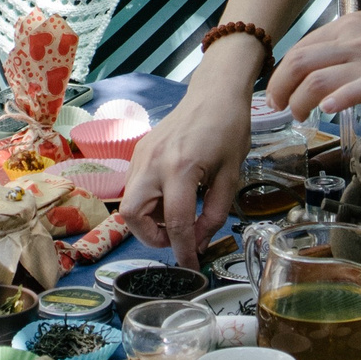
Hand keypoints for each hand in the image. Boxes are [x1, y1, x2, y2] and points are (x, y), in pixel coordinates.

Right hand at [120, 91, 253, 265]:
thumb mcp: (231, 176)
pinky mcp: (139, 151)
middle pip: (132, 215)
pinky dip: (148, 202)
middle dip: (150, 237)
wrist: (214, 93)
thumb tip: (200, 241)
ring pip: (129, 203)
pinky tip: (171, 197)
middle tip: (175, 238)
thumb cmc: (228, 129)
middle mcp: (153, 162)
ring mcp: (141, 155)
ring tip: (176, 215)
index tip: (191, 267)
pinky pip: (134, 186)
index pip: (175, 222)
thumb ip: (215, 214)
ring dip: (148, 220)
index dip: (184, 250)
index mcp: (180, 169)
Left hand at [265, 12, 360, 120]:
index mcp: (351, 26)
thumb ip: (349, 50)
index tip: (279, 89)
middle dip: (279, 87)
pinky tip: (326, 110)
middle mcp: (356, 39)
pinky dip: (335, 99)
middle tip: (278, 106)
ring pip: (316, 78)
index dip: (283, 72)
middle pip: (299, 61)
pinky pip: (354, 89)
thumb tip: (320, 71)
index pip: (302, 47)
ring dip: (299, 100)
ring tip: (300, 115)